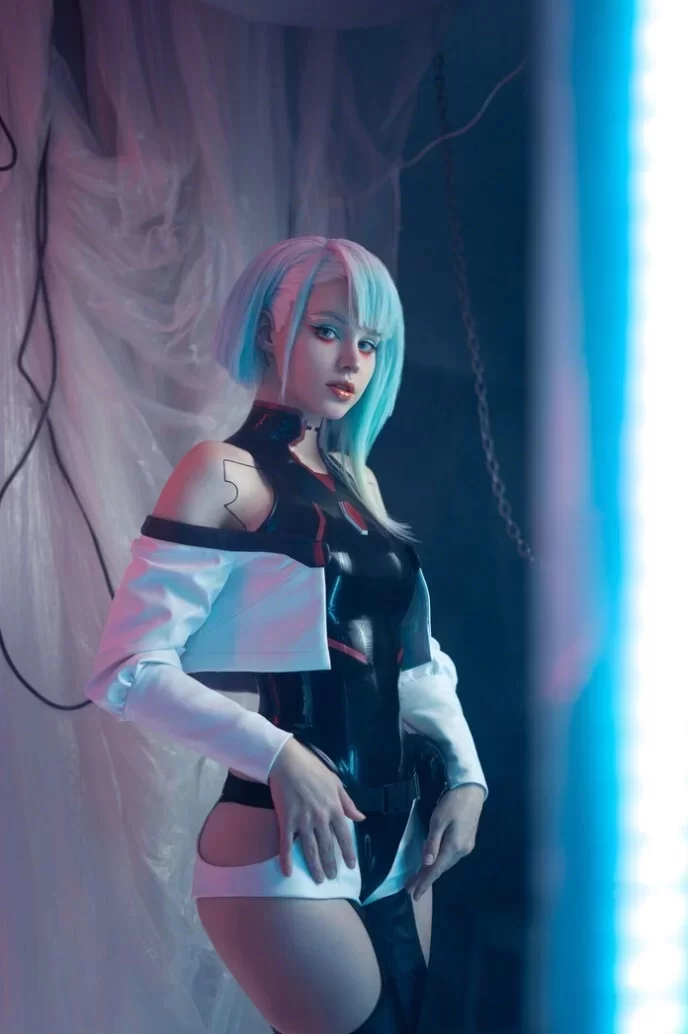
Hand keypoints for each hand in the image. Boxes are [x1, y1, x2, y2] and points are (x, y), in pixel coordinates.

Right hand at [268, 738, 365, 883]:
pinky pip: (287, 844)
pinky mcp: (286, 820)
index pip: (344, 836)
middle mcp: (321, 818)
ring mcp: (303, 821)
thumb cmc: (313, 769)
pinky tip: (288, 873)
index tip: (351, 866)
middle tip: (332, 878)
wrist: (287, 761)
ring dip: (315, 867)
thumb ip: (348, 803)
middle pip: (328, 847)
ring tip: (318, 880)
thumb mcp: (336, 783)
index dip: (348, 853)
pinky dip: (287, 860)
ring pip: (310, 850)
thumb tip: (361, 818)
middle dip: (331, 864)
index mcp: (334, 808)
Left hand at [406, 784, 484, 900]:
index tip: (413, 895)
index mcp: (454, 847)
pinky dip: (439, 861)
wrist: (472, 791)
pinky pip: (450, 856)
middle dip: (425, 879)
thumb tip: (427, 863)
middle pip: (441, 868)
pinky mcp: (467, 841)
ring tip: (418, 878)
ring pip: (446, 863)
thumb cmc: (453, 803)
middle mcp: (462, 851)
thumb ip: (432, 842)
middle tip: (410, 888)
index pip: (436, 870)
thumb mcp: (438, 820)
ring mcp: (466, 846)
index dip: (424, 883)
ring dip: (432, 871)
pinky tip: (432, 862)